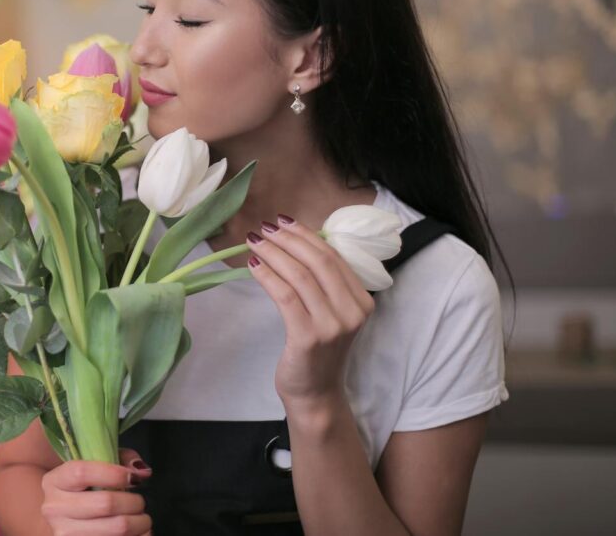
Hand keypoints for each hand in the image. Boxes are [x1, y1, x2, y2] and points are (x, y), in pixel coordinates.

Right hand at [40, 448, 152, 535]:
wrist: (63, 518)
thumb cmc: (84, 488)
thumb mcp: (94, 466)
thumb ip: (120, 459)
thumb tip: (142, 472)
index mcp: (54, 481)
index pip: (82, 473)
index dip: (113, 474)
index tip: (133, 478)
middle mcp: (55, 508)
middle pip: (105, 503)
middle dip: (134, 502)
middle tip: (140, 502)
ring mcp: (64, 533)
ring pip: (116, 528)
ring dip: (139, 523)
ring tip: (141, 519)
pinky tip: (136, 533)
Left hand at [246, 215, 374, 406]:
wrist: (316, 394)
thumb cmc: (319, 350)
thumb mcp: (332, 314)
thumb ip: (325, 284)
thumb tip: (296, 242)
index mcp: (362, 301)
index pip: (334, 257)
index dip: (307, 235)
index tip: (284, 221)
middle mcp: (352, 311)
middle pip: (318, 261)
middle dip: (288, 239)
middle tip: (265, 227)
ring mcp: (332, 325)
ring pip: (299, 275)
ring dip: (273, 253)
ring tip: (254, 241)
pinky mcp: (308, 337)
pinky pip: (285, 295)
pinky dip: (267, 276)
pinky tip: (253, 266)